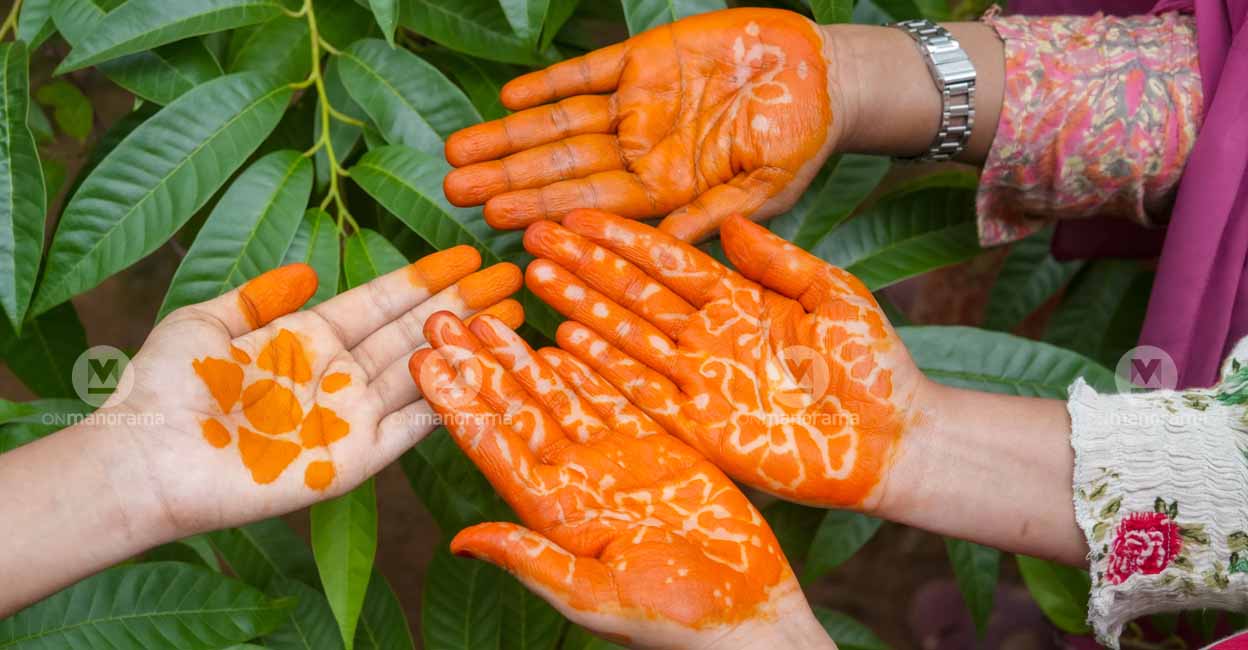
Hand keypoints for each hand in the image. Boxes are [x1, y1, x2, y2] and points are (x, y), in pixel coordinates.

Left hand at [102, 247, 521, 535]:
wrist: (149, 457)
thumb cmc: (166, 388)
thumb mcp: (206, 323)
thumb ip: (260, 297)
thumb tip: (309, 271)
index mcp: (305, 338)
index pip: (380, 300)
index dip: (424, 277)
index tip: (466, 254)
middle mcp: (336, 375)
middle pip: (412, 331)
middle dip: (463, 302)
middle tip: (511, 277)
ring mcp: (349, 418)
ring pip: (422, 373)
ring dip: (466, 345)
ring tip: (511, 314)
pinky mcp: (354, 460)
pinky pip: (411, 427)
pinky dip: (448, 400)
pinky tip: (482, 371)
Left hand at [410, 313, 833, 649]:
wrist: (747, 616)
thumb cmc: (675, 622)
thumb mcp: (597, 596)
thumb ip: (533, 561)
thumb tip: (461, 543)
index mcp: (556, 514)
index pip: (494, 447)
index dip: (458, 404)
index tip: (422, 363)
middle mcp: (578, 483)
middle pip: (517, 412)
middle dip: (478, 367)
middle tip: (440, 319)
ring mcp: (617, 465)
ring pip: (560, 398)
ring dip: (521, 360)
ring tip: (486, 320)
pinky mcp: (659, 451)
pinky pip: (615, 399)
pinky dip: (587, 370)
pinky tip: (558, 342)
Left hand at [442, 7, 840, 242]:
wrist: (825, 75)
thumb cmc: (802, 140)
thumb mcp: (763, 188)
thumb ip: (710, 214)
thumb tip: (665, 253)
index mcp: (665, 188)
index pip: (592, 204)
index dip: (545, 210)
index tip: (497, 221)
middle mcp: (641, 150)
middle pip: (561, 167)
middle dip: (507, 178)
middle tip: (454, 190)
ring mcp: (638, 105)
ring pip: (561, 123)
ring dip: (511, 137)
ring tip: (458, 151)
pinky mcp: (644, 60)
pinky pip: (589, 74)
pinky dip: (550, 84)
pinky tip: (510, 99)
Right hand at [522, 209, 928, 509]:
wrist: (892, 442)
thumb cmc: (874, 366)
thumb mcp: (834, 295)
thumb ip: (778, 260)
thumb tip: (730, 220)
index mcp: (739, 300)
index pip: (669, 259)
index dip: (624, 237)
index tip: (580, 214)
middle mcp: (708, 336)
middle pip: (634, 293)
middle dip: (585, 264)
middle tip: (535, 234)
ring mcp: (699, 380)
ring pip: (627, 336)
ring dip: (580, 307)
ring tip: (535, 277)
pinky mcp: (697, 427)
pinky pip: (639, 391)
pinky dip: (602, 367)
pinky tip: (563, 341)